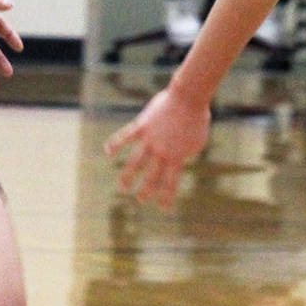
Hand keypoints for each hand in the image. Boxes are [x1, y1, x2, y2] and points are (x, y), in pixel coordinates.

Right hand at [105, 86, 210, 208]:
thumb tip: (180, 159)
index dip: (166, 197)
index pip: (170, 182)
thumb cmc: (197, 118)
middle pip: (150, 176)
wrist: (188, 97)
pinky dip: (115, 143)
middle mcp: (161, 151)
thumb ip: (186, 153)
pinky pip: (125, 136)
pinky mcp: (142, 125)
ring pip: (134, 161)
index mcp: (176, 157)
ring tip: (122, 186)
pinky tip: (108, 151)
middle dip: (145, 191)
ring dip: (127, 176)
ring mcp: (149, 139)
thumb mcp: (197, 141)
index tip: (163, 208)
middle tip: (141, 200)